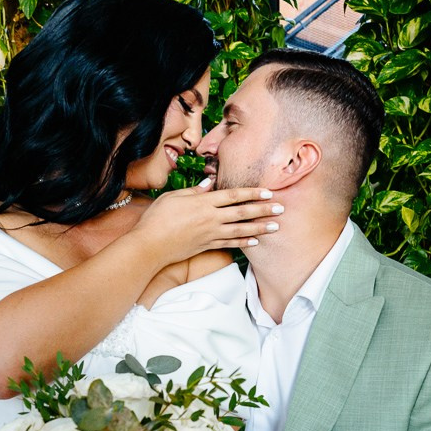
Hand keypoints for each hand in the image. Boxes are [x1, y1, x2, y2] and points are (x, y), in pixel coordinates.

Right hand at [134, 180, 283, 257]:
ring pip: (240, 229)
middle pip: (242, 212)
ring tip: (275, 227)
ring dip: (259, 228)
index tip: (268, 193)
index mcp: (203, 202)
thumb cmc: (157, 218)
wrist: (149, 245)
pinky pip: (230, 244)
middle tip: (280, 208)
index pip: (233, 195)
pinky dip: (243, 242)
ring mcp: (210, 234)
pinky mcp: (207, 246)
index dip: (252, 193)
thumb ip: (195, 191)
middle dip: (263, 210)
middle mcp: (211, 218)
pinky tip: (255, 241)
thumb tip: (210, 184)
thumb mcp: (173, 197)